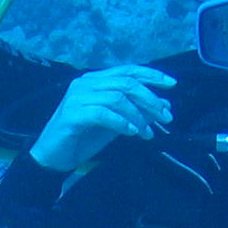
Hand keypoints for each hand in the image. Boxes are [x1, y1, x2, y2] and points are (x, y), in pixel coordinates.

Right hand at [28, 64, 174, 172]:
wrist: (54, 156)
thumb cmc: (84, 137)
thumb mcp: (117, 124)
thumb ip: (137, 112)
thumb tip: (165, 104)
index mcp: (96, 80)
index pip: (128, 71)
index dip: (151, 75)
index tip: (172, 84)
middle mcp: (86, 83)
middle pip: (126, 83)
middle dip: (150, 99)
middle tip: (165, 118)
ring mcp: (77, 97)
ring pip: (117, 98)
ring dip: (138, 116)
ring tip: (147, 133)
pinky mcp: (72, 114)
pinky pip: (103, 114)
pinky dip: (121, 123)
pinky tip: (131, 133)